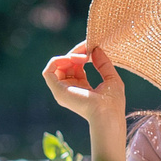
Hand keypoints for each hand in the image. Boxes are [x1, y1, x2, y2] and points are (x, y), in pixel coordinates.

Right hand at [40, 43, 127, 160]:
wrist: (107, 113)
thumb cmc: (112, 102)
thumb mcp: (111, 77)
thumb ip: (103, 63)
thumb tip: (95, 49)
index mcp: (83, 88)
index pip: (77, 67)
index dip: (82, 54)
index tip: (91, 47)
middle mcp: (71, 89)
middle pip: (66, 65)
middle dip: (76, 52)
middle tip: (87, 49)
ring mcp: (63, 91)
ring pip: (57, 67)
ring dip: (69, 56)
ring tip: (83, 56)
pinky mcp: (58, 90)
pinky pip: (48, 72)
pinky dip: (57, 61)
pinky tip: (72, 58)